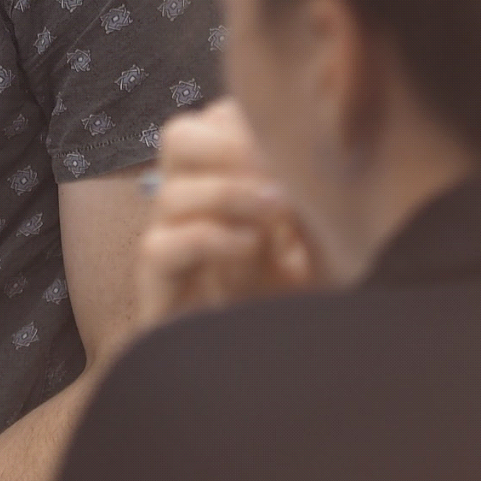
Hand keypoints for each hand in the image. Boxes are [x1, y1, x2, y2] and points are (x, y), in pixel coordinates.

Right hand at [134, 100, 319, 331]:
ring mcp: (169, 239)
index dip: (250, 121)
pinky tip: (251, 246)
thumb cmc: (291, 293)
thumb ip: (308, 190)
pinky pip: (162, 247)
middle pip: (178, 137)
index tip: (294, 145)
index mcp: (219, 176)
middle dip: (229, 145)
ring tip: (277, 210)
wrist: (261, 361)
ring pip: (171, 193)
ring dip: (228, 193)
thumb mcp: (312, 235)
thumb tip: (321, 139)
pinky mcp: (159, 282)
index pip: (216, 119)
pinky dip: (208, 239)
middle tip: (276, 170)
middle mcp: (187, 200)